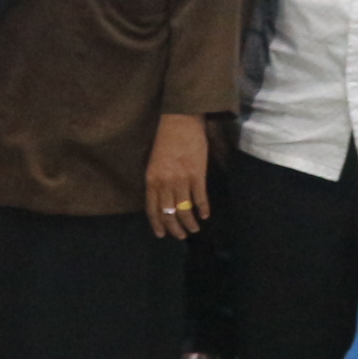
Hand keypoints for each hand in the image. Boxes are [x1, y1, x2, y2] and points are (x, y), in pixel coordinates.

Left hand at [144, 112, 211, 239]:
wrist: (180, 122)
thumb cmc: (165, 141)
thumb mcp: (153, 162)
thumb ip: (156, 181)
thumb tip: (161, 201)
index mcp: (151, 179)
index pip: (152, 209)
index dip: (158, 224)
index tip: (162, 235)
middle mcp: (165, 183)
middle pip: (168, 213)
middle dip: (175, 228)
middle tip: (181, 236)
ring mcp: (182, 180)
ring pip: (185, 210)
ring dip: (190, 223)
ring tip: (194, 229)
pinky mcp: (198, 175)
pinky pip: (200, 198)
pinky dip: (203, 209)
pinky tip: (205, 215)